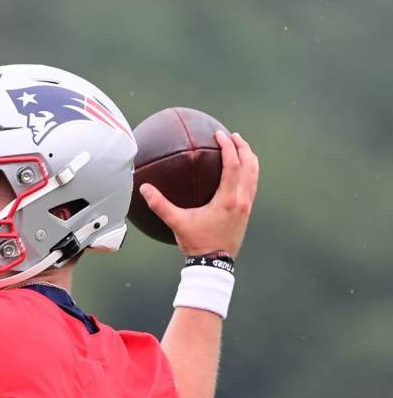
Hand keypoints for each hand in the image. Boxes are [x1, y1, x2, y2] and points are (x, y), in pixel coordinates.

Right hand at [140, 130, 258, 256]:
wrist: (214, 264)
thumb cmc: (197, 243)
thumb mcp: (177, 223)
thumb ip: (160, 205)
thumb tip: (144, 188)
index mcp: (228, 199)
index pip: (233, 165)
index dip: (228, 147)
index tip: (220, 134)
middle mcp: (242, 200)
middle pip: (249, 165)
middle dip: (243, 147)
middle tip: (233, 136)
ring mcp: (247, 206)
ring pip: (254, 175)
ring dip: (249, 159)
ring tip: (241, 148)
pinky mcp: (246, 212)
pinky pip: (251, 185)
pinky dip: (248, 173)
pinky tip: (239, 172)